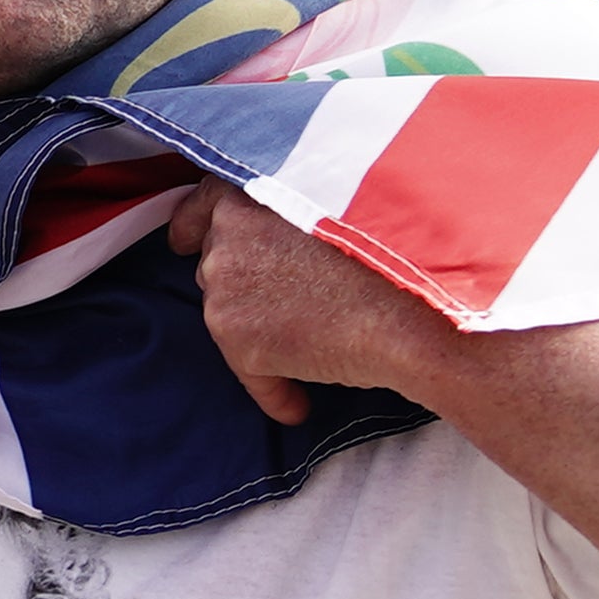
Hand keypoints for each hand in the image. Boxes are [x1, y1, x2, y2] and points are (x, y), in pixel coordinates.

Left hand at [162, 182, 458, 424]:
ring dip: (261, 333)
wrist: (413, 305)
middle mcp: (225, 238)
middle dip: (240, 281)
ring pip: (227, 315)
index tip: (185, 241)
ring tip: (309, 349)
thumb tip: (284, 247)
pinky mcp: (236, 338)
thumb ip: (292, 213)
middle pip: (216, 263)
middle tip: (281, 298)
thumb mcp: (335, 206)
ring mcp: (225, 289)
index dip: (194, 224)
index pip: (203, 203)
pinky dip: (274, 388)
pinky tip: (298, 405)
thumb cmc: (395, 253)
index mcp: (249, 194)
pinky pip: (250, 370)